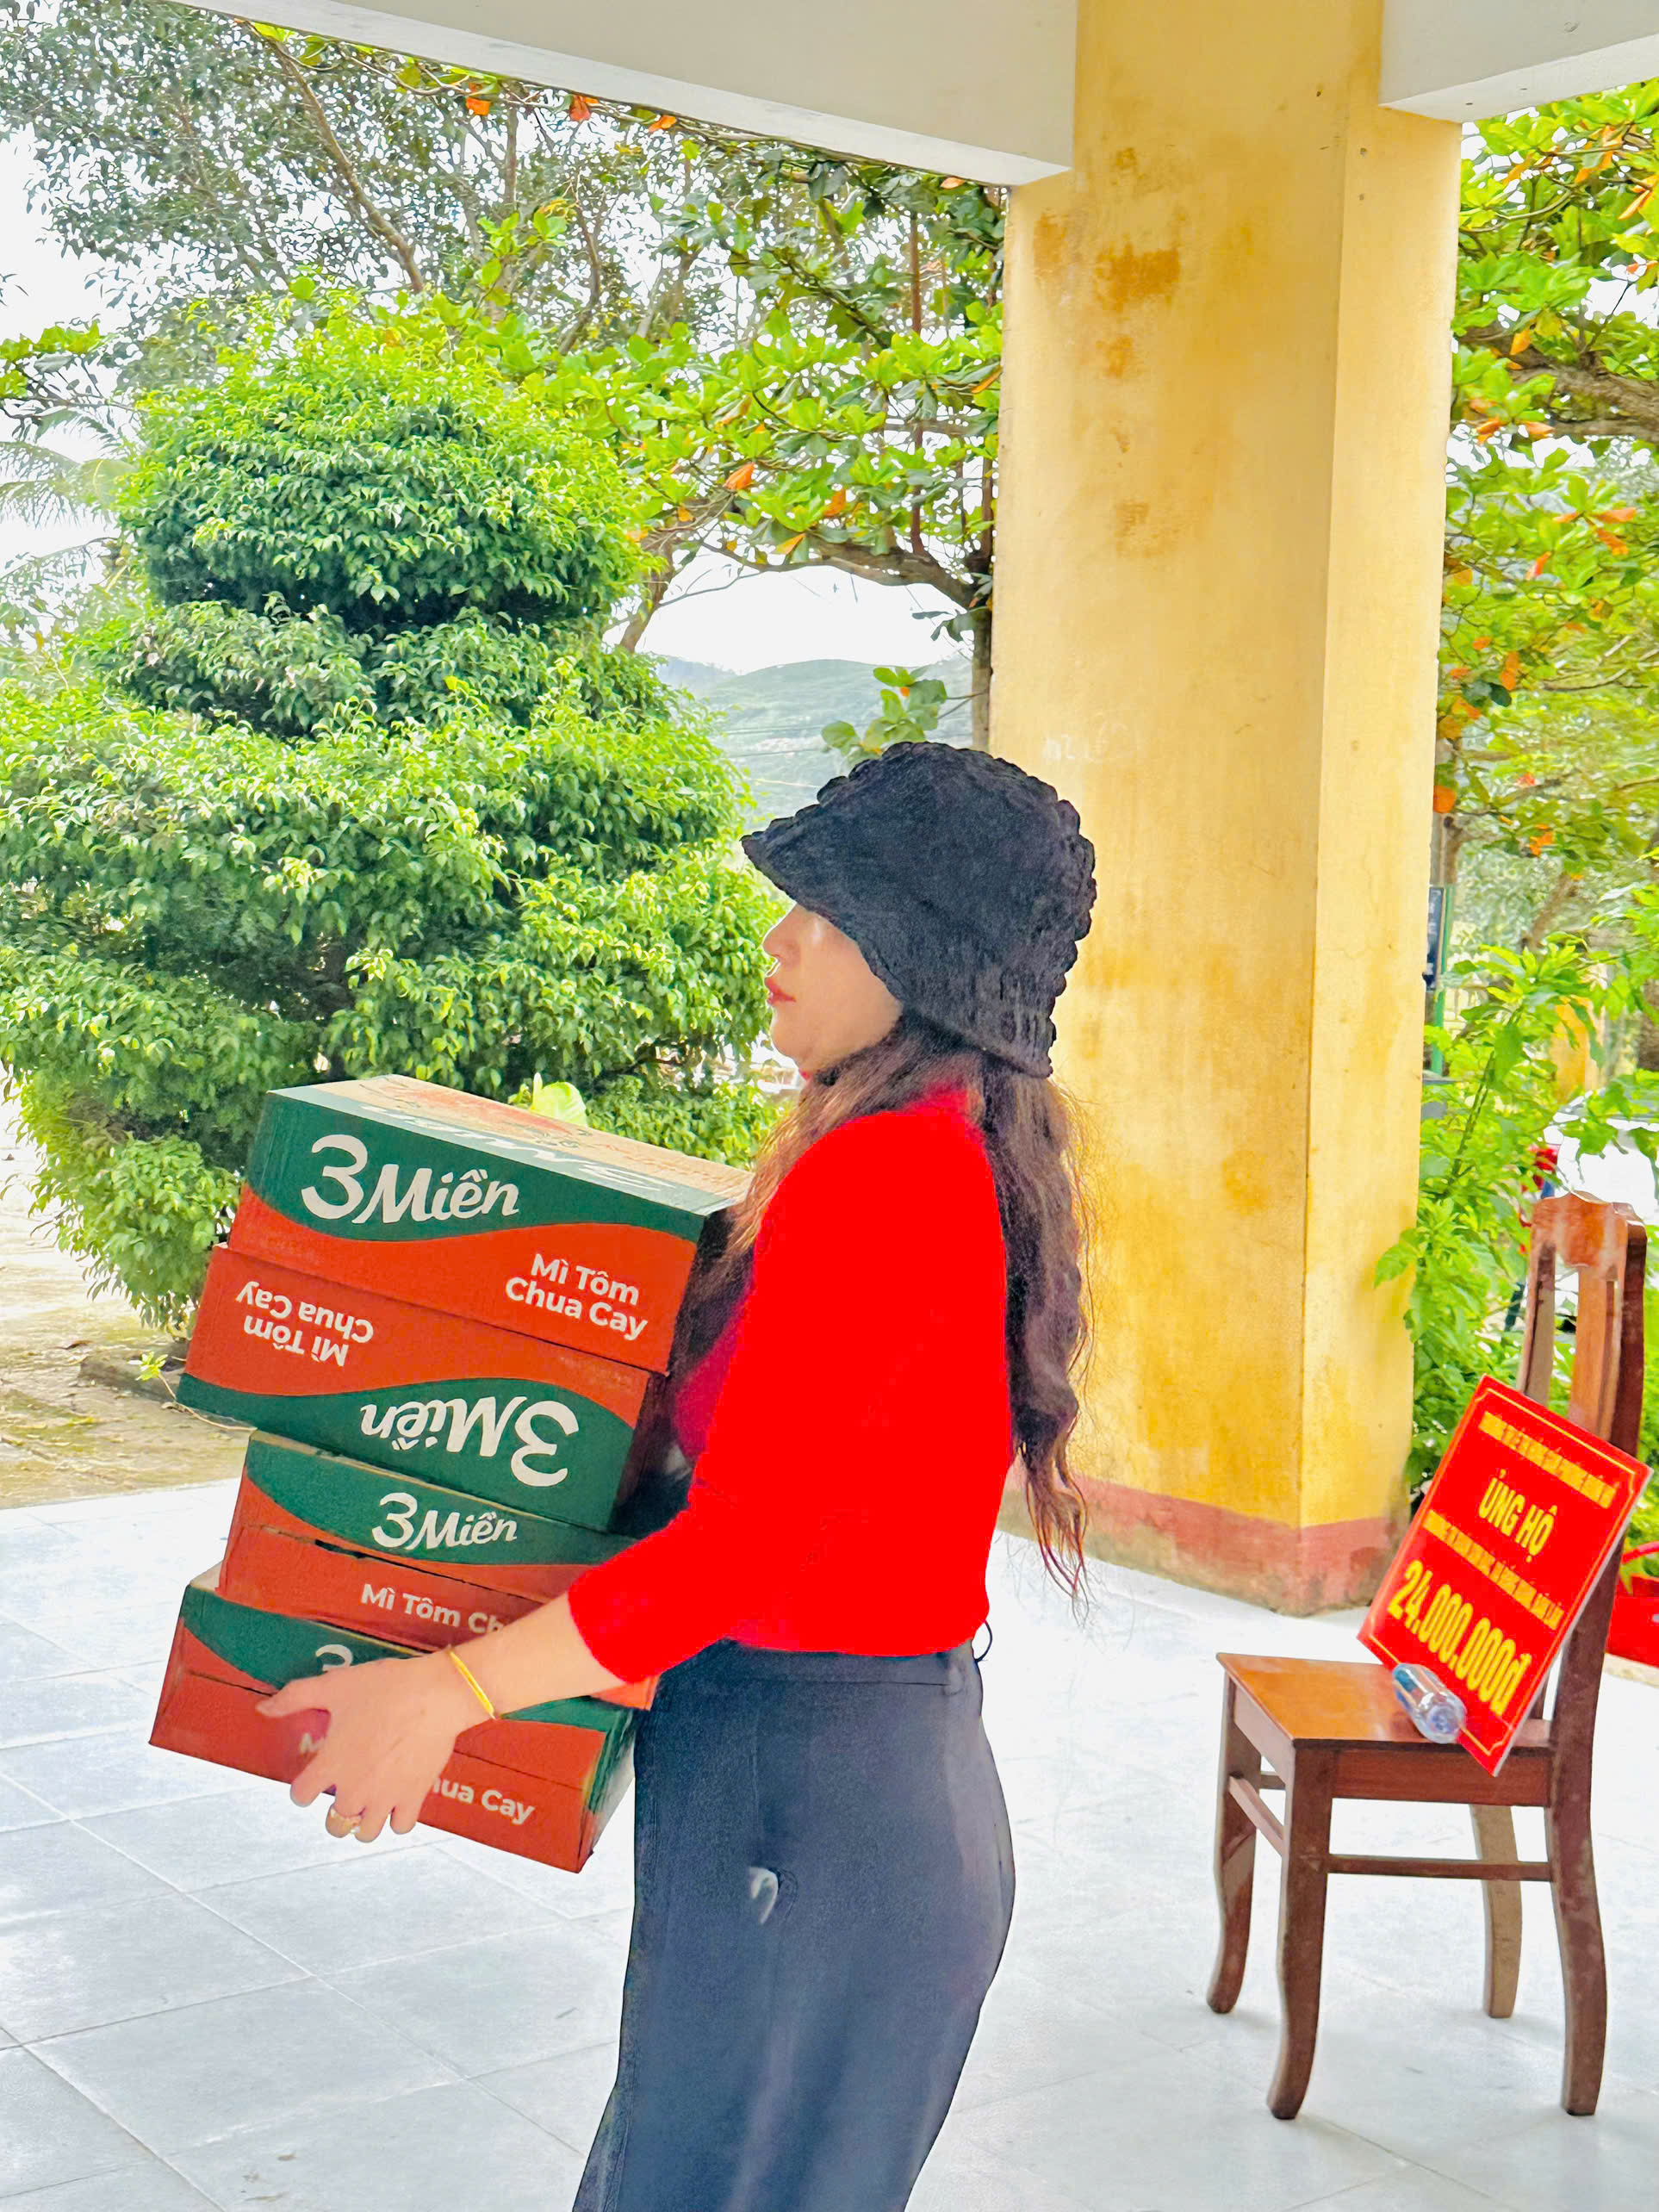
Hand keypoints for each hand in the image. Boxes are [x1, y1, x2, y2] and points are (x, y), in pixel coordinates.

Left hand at [257, 1651, 478, 1842]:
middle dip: (334, 1810)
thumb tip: (263, 1708)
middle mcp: (354, 1789)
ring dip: (363, 1821)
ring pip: (365, 1833)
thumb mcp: (335, 1685)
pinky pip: (400, 1827)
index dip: (304, 1787)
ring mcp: (385, 1797)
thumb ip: (295, 1697)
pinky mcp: (414, 1797)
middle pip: (333, 1824)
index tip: (314, 1776)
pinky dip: (397, 1819)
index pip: (300, 1796)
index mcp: (331, 1764)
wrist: (435, 1695)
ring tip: (369, 1801)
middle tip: (345, 1789)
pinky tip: (397, 1801)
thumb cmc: (385, 1687)